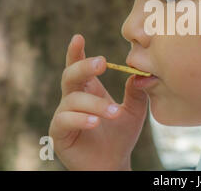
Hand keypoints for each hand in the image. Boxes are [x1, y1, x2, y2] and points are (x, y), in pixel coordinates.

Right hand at [49, 34, 148, 169]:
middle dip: (84, 66)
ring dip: (95, 104)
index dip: (76, 52)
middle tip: (102, 63)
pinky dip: (81, 119)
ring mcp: (64, 116)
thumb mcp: (134, 112)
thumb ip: (137, 93)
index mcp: (90, 90)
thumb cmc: (121, 135)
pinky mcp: (59, 134)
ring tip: (114, 112)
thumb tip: (140, 73)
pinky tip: (95, 122)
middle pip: (71, 75)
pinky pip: (64, 121)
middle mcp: (73, 99)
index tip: (78, 37)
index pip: (79, 67)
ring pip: (73, 100)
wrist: (113, 163)